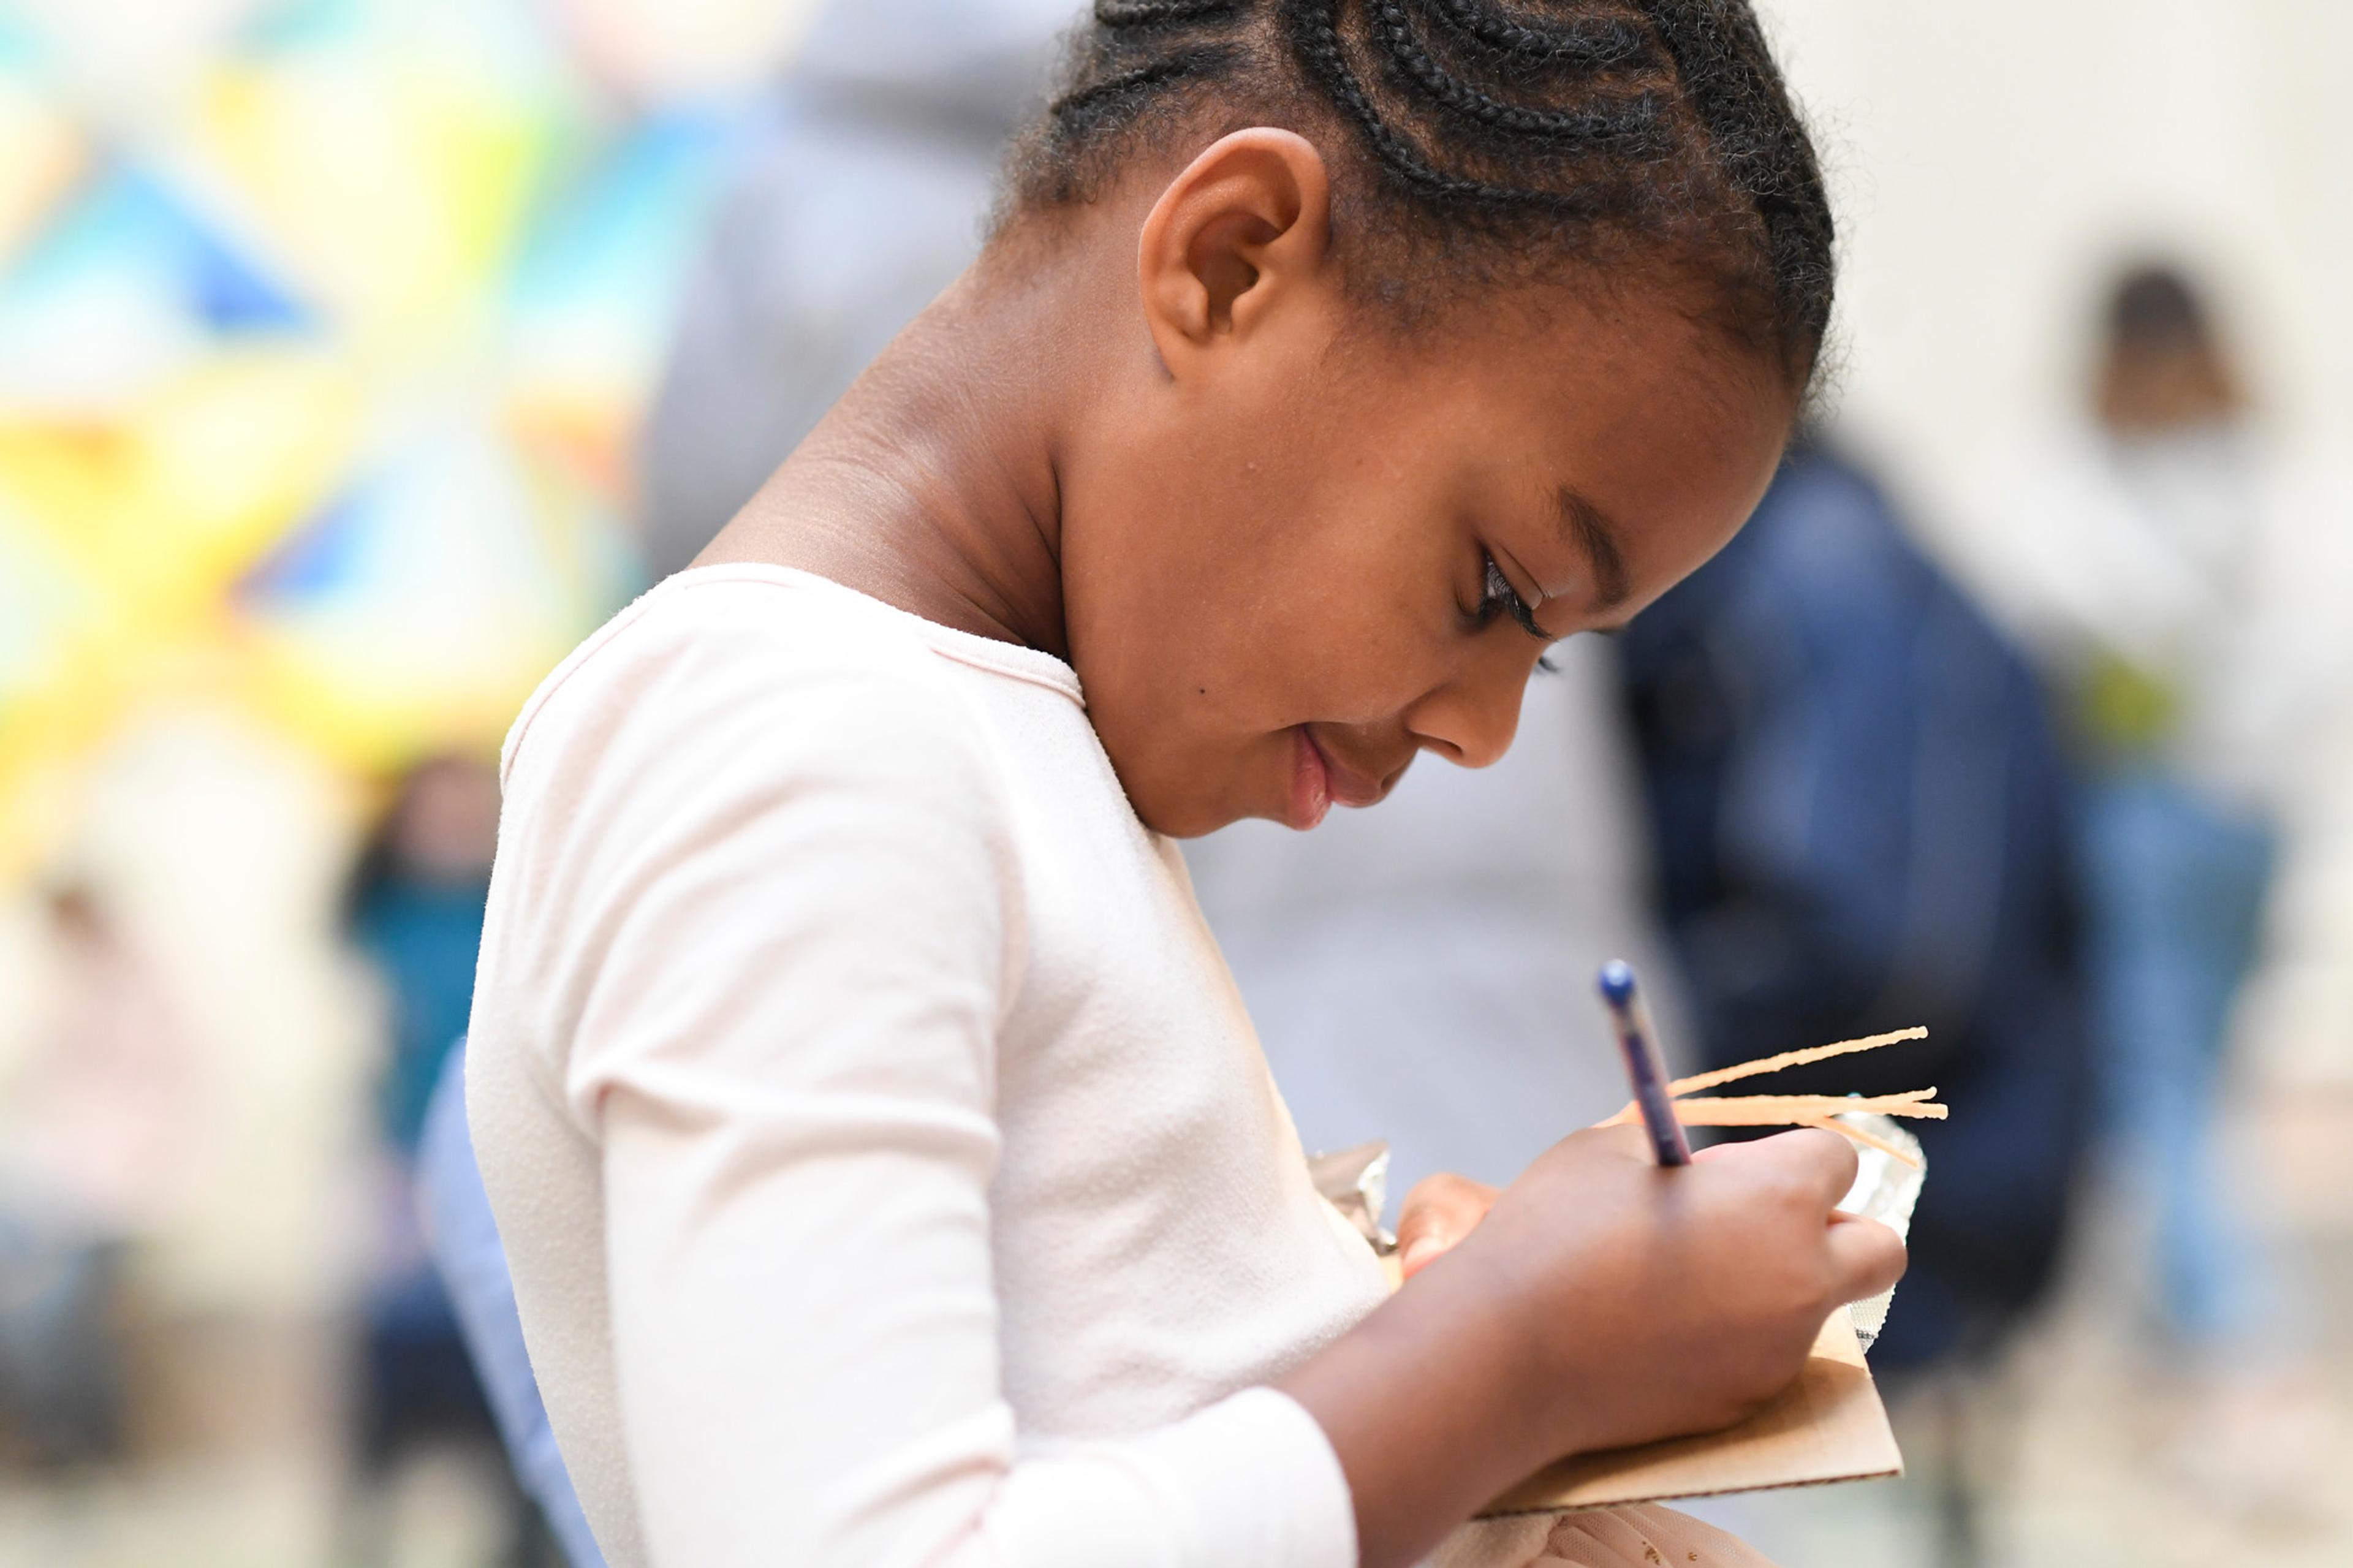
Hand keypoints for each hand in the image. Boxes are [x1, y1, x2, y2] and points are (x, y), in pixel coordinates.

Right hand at [1278, 1123, 1904, 1567]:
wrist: (1509, 1350)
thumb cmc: (1553, 1229)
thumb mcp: (1609, 1150)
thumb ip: (1676, 1149)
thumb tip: (1701, 1166)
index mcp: (1778, 1196)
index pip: (1836, 1158)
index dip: (1786, 1155)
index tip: (1736, 1168)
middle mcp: (1800, 1275)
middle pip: (1879, 1248)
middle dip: (1837, 1230)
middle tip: (1762, 1226)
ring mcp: (1779, 1347)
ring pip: (1817, 1307)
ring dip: (1778, 1285)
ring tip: (1683, 1279)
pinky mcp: (1745, 1400)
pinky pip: (1766, 1356)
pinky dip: (1735, 1338)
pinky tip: (1658, 1330)